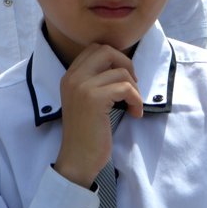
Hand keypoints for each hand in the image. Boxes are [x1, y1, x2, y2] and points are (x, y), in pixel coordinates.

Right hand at [54, 43, 143, 187]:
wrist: (78, 158)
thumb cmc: (87, 133)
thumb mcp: (86, 100)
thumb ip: (96, 81)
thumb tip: (123, 67)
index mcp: (70, 76)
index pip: (95, 49)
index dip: (115, 59)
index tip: (123, 78)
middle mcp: (73, 77)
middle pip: (107, 51)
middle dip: (126, 65)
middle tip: (132, 86)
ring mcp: (82, 86)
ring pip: (121, 72)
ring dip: (134, 89)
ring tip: (132, 106)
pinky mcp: (94, 99)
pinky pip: (126, 88)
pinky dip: (136, 100)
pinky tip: (134, 113)